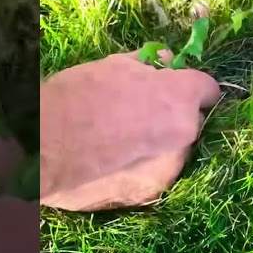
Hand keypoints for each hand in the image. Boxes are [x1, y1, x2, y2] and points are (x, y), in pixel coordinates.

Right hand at [40, 51, 219, 210]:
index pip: (208, 89)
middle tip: (142, 114)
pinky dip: (143, 167)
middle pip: (193, 122)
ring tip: (123, 142)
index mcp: (180, 97)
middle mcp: (185, 134)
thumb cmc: (77, 98)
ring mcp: (170, 168)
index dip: (190, 87)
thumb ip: (148, 64)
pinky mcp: (151, 193)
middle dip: (175, 116)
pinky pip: (156, 173)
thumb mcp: (113, 66)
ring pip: (175, 151)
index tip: (175, 88)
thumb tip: (166, 59)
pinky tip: (114, 162)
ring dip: (160, 144)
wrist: (44, 148)